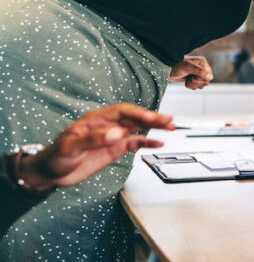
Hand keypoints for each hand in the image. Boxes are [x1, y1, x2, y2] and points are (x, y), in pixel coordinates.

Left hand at [20, 103, 174, 192]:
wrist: (50, 173)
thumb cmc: (55, 156)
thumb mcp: (71, 147)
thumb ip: (93, 139)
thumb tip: (116, 133)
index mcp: (96, 120)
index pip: (122, 111)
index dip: (138, 113)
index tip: (150, 119)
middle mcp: (107, 126)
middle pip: (134, 117)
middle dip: (152, 118)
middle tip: (168, 120)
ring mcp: (113, 137)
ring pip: (138, 128)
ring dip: (154, 127)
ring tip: (170, 127)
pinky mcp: (115, 149)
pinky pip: (135, 143)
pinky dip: (147, 142)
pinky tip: (158, 142)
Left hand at [169, 55, 212, 89]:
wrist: (166, 69)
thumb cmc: (176, 65)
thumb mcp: (188, 67)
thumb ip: (200, 71)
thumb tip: (210, 77)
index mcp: (203, 62)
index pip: (208, 75)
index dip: (201, 78)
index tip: (193, 76)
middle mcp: (202, 68)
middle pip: (206, 81)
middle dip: (196, 82)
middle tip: (189, 77)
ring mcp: (198, 74)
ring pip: (201, 85)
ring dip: (193, 84)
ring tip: (187, 79)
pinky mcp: (193, 79)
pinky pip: (196, 87)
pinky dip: (190, 86)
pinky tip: (186, 81)